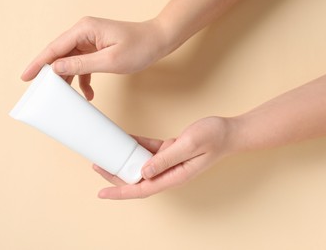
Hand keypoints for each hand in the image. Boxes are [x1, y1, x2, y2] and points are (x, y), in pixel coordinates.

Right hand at [21, 17, 167, 99]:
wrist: (159, 41)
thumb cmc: (139, 47)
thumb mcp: (109, 60)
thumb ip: (81, 65)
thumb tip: (57, 69)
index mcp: (84, 29)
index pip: (55, 48)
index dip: (39, 63)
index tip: (26, 77)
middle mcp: (84, 32)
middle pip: (60, 54)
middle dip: (52, 74)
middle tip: (43, 92)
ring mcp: (90, 40)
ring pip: (71, 61)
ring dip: (69, 80)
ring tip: (67, 97)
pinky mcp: (97, 48)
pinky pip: (83, 64)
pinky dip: (84, 79)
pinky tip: (88, 94)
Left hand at [93, 117, 235, 198]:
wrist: (228, 131)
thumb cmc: (213, 138)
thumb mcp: (189, 145)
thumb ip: (166, 159)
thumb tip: (143, 173)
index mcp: (174, 176)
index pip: (142, 189)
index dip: (120, 192)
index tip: (102, 193)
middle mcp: (170, 172)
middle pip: (137, 179)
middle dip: (116, 175)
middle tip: (97, 165)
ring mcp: (169, 162)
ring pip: (141, 165)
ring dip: (124, 160)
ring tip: (107, 153)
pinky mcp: (170, 151)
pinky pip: (149, 150)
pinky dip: (137, 145)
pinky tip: (126, 139)